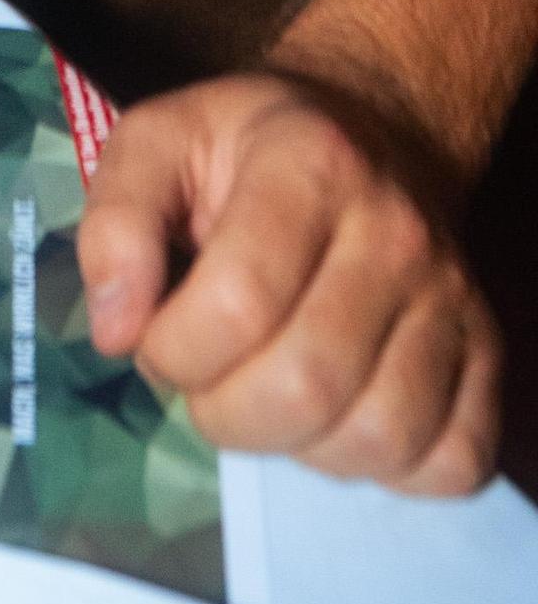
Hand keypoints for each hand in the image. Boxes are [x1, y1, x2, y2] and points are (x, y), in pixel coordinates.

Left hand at [78, 70, 499, 491]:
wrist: (369, 133)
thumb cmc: (245, 151)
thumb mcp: (157, 144)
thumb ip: (115, 223)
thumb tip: (116, 331)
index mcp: (310, 163)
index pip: (238, 302)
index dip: (173, 349)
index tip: (154, 337)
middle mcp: (397, 231)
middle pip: (307, 384)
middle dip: (224, 412)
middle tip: (204, 379)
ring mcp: (453, 298)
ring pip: (378, 437)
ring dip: (298, 447)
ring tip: (267, 393)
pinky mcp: (488, 355)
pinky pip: (449, 462)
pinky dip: (385, 470)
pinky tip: (337, 417)